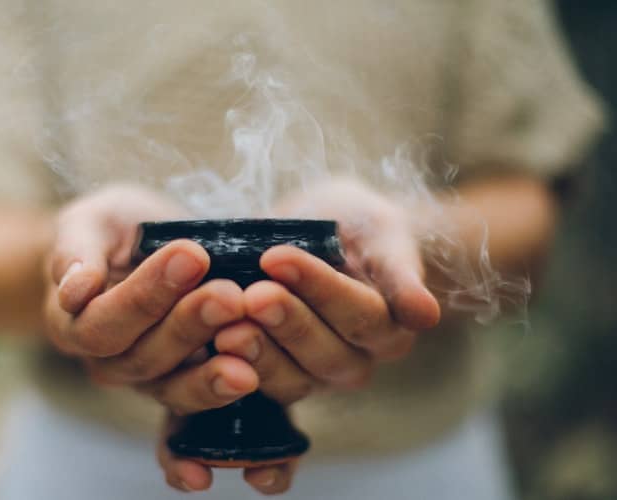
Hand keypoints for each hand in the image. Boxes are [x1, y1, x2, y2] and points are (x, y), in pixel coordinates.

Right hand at [43, 184, 258, 411]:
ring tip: (248, 337)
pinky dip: (225, 384)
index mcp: (71, 324)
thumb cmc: (110, 230)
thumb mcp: (89, 222)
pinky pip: (200, 393)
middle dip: (189, 324)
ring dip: (212, 365)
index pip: (102, 323)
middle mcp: (106, 361)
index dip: (145, 295)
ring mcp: (145, 378)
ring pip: (173, 384)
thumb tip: (75, 290)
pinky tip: (254, 370)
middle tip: (229, 294)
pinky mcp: (183, 381)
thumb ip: (75, 252)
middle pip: (142, 356)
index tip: (191, 255)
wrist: (141, 246)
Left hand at [222, 178, 440, 393]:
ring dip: (258, 353)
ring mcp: (316, 375)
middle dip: (285, 322)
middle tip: (251, 295)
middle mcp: (356, 360)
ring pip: (292, 378)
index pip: (359, 314)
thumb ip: (399, 272)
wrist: (328, 235)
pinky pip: (261, 387)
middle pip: (325, 352)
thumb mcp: (381, 232)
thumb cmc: (358, 227)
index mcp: (390, 328)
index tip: (277, 256)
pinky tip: (209, 347)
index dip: (319, 288)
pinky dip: (234, 370)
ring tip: (224, 328)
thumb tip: (425, 315)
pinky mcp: (280, 379)